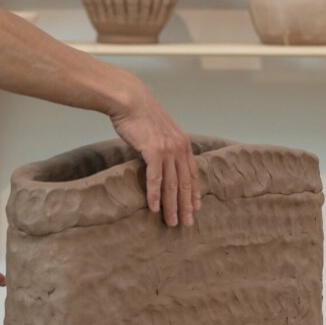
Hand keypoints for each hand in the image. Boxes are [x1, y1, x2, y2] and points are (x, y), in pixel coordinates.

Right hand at [110, 80, 200, 227]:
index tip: (195, 209)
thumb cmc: (141, 115)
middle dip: (186, 206)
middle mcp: (180, 148)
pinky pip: (155, 178)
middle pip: (185, 183)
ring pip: (172, 185)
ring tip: (171, 222)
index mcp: (183, 144)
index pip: (192, 174)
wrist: (130, 100)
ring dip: (172, 206)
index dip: (194, 193)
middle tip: (187, 224)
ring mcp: (168, 150)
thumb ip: (164, 146)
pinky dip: (155, 195)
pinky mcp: (153, 151)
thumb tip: (161, 160)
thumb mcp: (160, 130)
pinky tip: (154, 208)